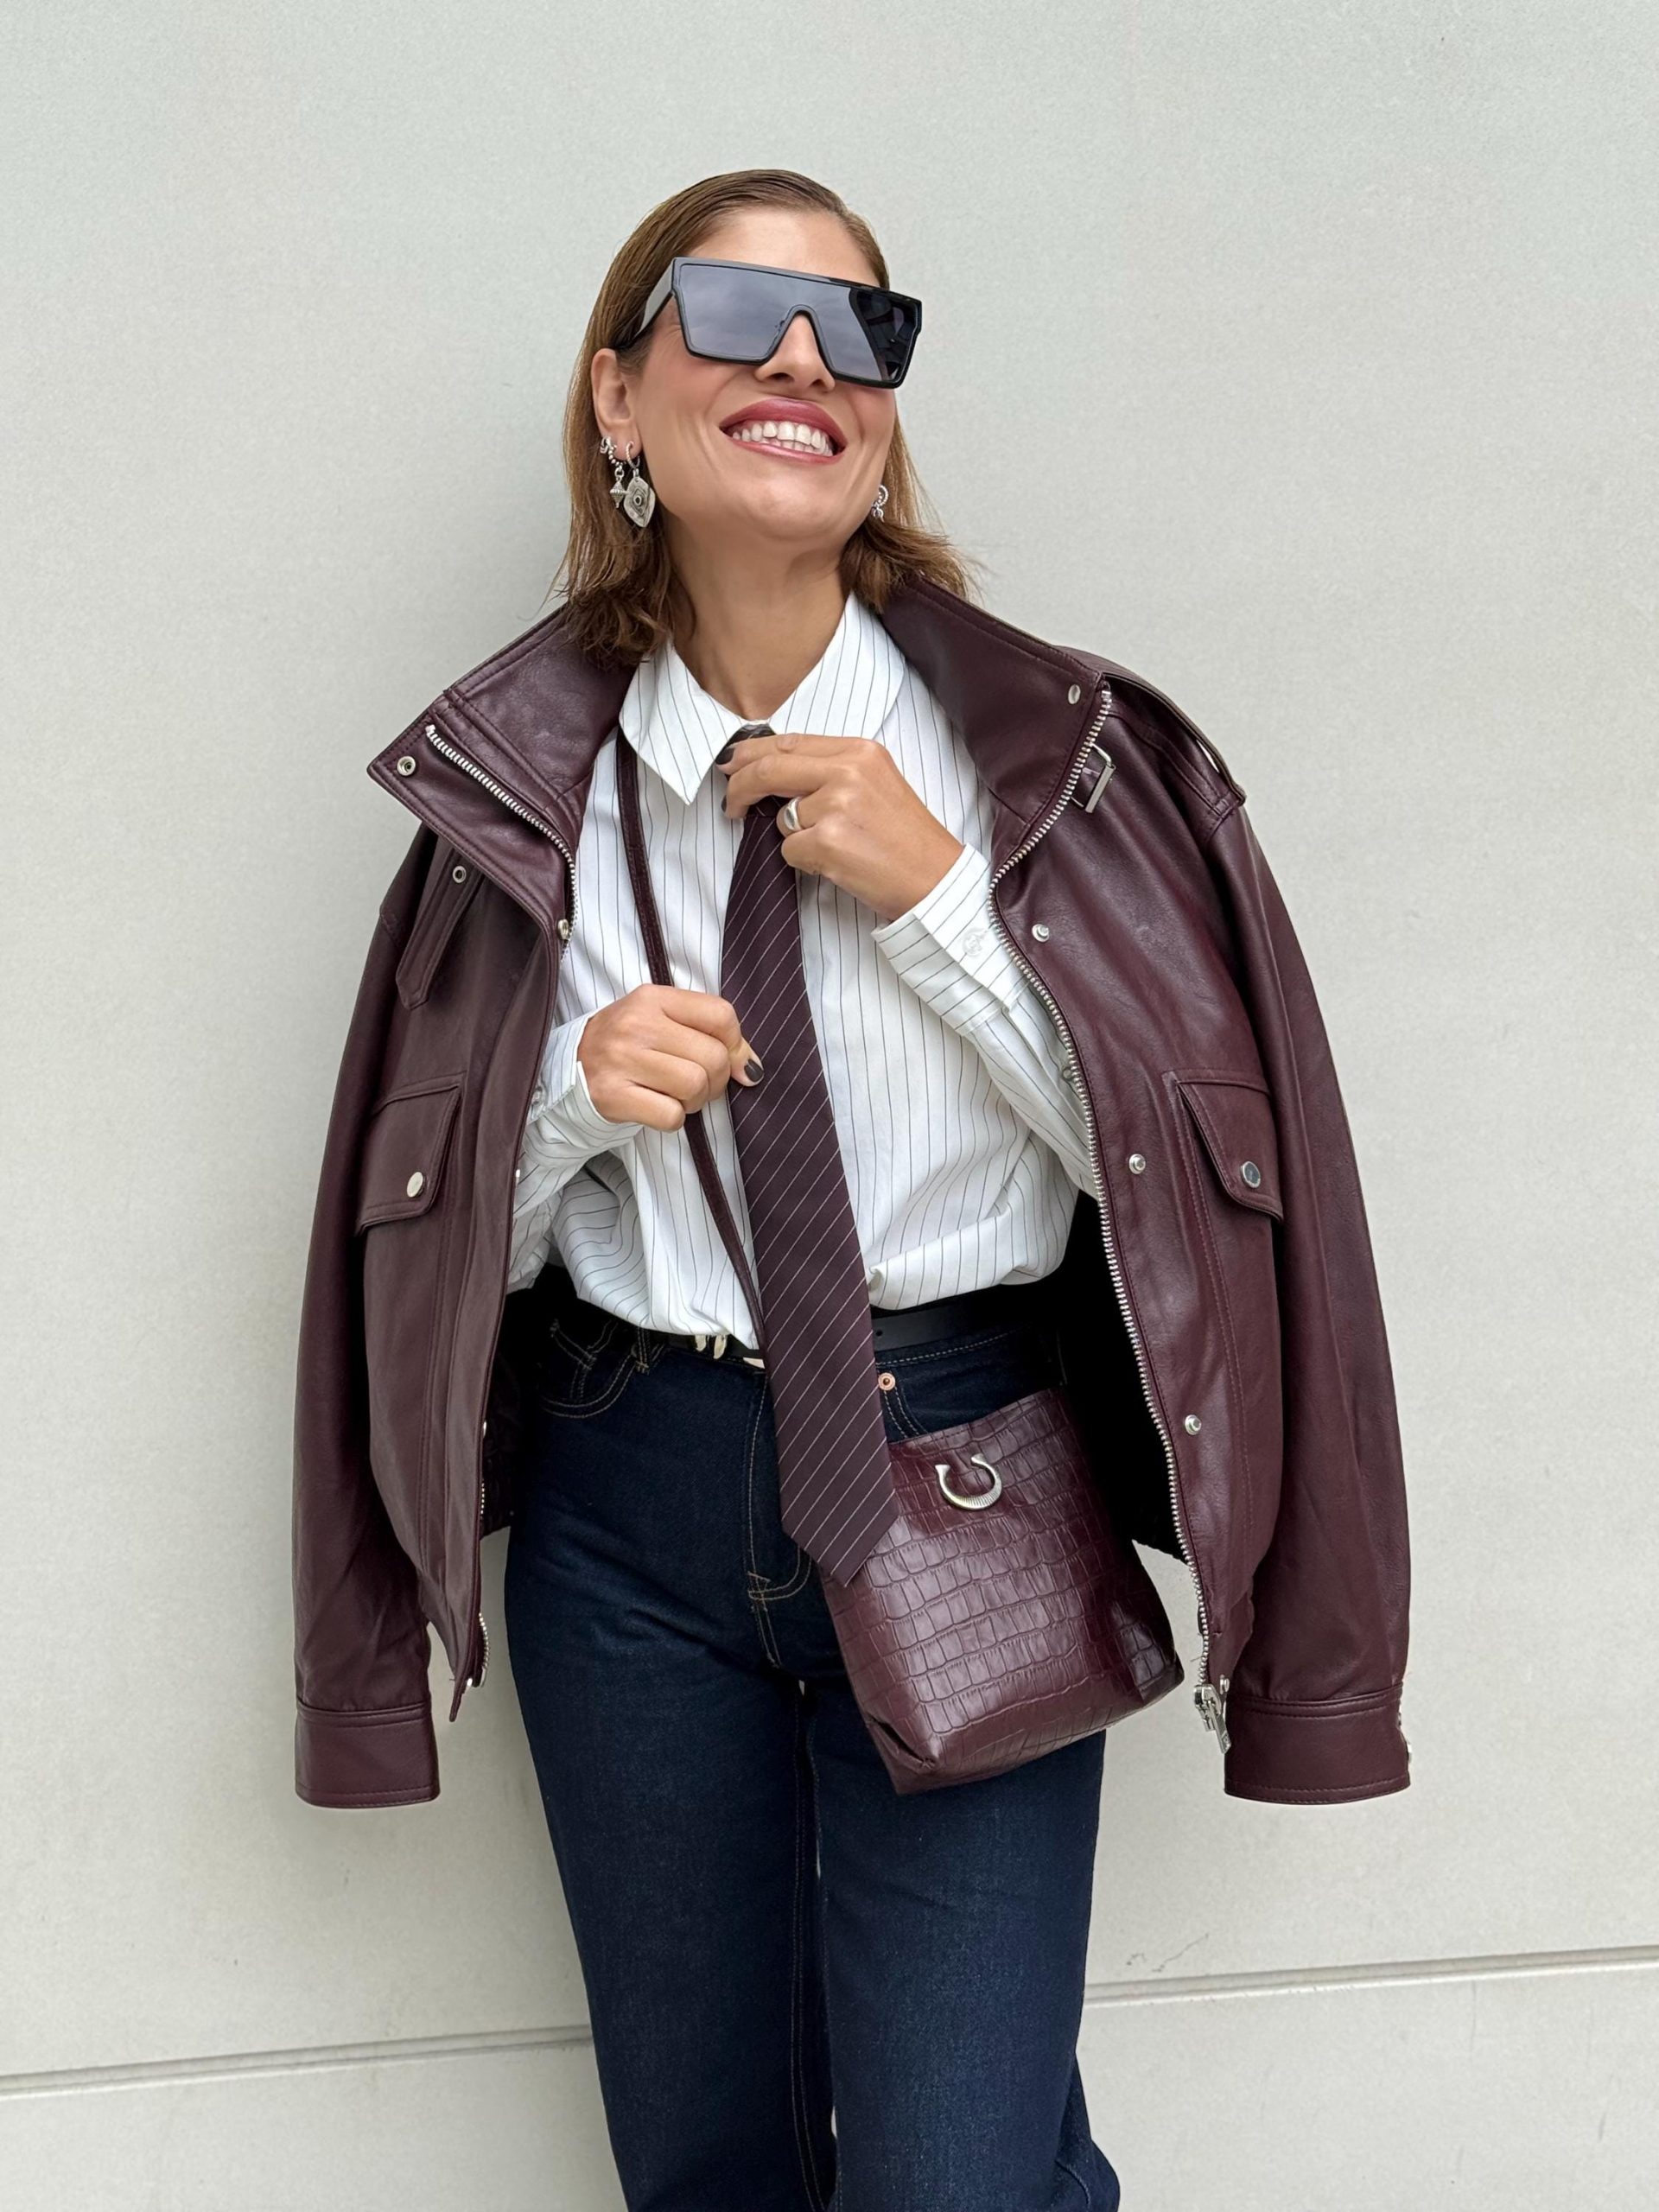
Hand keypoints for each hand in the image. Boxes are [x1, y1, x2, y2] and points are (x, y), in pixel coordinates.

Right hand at [576, 984, 761, 1131]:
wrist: (570, 1064)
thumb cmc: (628, 1042)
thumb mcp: (661, 1019)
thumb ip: (707, 1031)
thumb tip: (752, 1069)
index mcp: (652, 998)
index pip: (721, 1015)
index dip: (738, 1044)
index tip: (733, 1060)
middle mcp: (636, 1025)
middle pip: (713, 1057)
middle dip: (717, 1079)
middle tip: (700, 1083)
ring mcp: (622, 1060)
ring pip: (695, 1086)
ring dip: (696, 1100)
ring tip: (678, 1095)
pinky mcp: (613, 1096)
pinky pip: (671, 1116)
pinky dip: (674, 1118)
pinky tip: (659, 1106)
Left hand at [717, 730, 964, 922]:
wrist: (936, 880)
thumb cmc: (906, 839)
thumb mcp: (876, 784)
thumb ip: (830, 770)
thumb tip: (771, 770)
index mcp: (860, 750)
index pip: (789, 742)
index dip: (752, 754)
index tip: (733, 766)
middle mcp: (848, 771)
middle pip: (768, 769)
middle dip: (740, 787)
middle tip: (732, 805)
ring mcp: (837, 805)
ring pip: (782, 818)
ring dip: (796, 837)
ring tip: (836, 848)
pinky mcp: (828, 841)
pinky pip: (789, 850)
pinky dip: (804, 862)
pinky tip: (838, 864)